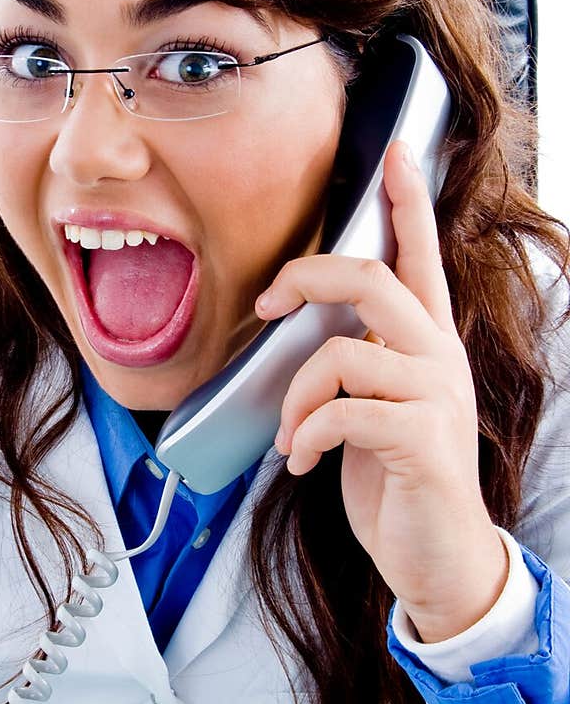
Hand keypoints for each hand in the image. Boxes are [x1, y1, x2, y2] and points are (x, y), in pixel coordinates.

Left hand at [255, 140, 508, 642]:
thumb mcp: (375, 408)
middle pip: (373, 278)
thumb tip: (300, 336)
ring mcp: (435, 397)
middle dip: (309, 276)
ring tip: (289, 436)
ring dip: (297, 395)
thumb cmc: (397, 476)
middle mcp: (437, 358)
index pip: (420, 256)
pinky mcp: (422, 441)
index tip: (396, 148)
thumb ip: (355, 363)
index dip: (408, 200)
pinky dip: (305, 436)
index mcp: (425, 343)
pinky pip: (343, 415)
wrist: (436, 554)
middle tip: (267, 302)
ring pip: (344, 353)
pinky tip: (300, 461)